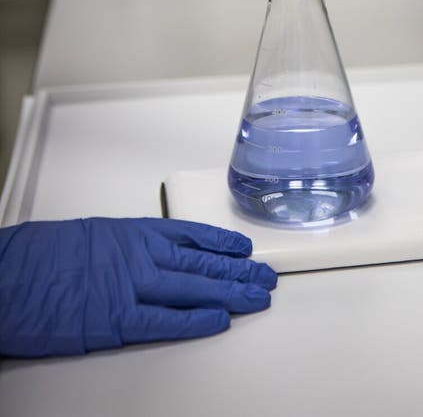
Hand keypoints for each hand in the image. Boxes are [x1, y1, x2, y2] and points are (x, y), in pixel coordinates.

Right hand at [0, 217, 276, 357]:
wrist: (8, 275)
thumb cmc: (40, 256)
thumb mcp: (91, 236)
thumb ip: (125, 246)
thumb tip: (148, 257)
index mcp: (132, 233)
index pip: (190, 235)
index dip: (221, 242)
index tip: (244, 248)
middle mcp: (139, 254)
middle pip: (201, 262)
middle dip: (237, 270)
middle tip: (265, 276)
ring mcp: (131, 286)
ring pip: (194, 287)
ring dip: (230, 292)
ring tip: (257, 295)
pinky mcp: (117, 319)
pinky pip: (165, 320)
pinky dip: (195, 319)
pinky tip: (221, 319)